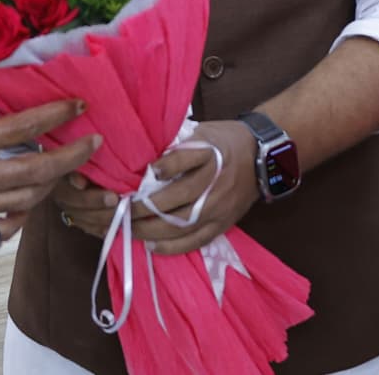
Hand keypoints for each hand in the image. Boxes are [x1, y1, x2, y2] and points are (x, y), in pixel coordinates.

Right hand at [0, 99, 97, 257]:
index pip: (24, 127)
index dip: (56, 114)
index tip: (78, 106)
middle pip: (39, 168)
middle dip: (72, 155)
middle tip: (93, 143)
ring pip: (28, 201)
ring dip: (49, 184)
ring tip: (60, 172)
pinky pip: (2, 228)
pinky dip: (18, 216)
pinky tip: (23, 206)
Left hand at [53, 121, 260, 252]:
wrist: (261, 157)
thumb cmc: (223, 141)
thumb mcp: (200, 132)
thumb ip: (175, 145)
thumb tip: (140, 158)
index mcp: (209, 153)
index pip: (182, 159)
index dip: (161, 167)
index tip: (141, 172)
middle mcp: (214, 182)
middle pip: (176, 197)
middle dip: (143, 205)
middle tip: (117, 208)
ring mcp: (219, 207)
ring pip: (182, 223)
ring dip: (151, 228)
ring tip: (128, 228)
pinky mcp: (223, 224)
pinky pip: (196, 240)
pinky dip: (172, 246)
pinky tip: (152, 245)